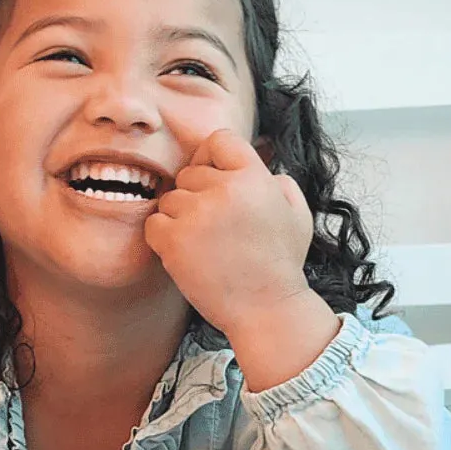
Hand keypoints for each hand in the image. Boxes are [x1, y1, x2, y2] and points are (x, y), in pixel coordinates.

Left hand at [143, 128, 313, 335]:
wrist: (266, 309)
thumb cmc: (280, 265)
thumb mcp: (297, 214)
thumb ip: (279, 183)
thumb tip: (260, 167)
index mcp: (255, 177)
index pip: (219, 140)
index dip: (211, 158)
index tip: (213, 180)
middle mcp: (225, 190)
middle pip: (189, 173)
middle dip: (196, 196)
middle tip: (215, 228)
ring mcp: (197, 214)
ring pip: (170, 199)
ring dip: (180, 219)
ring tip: (205, 245)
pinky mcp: (174, 239)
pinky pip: (153, 223)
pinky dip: (163, 238)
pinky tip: (186, 253)